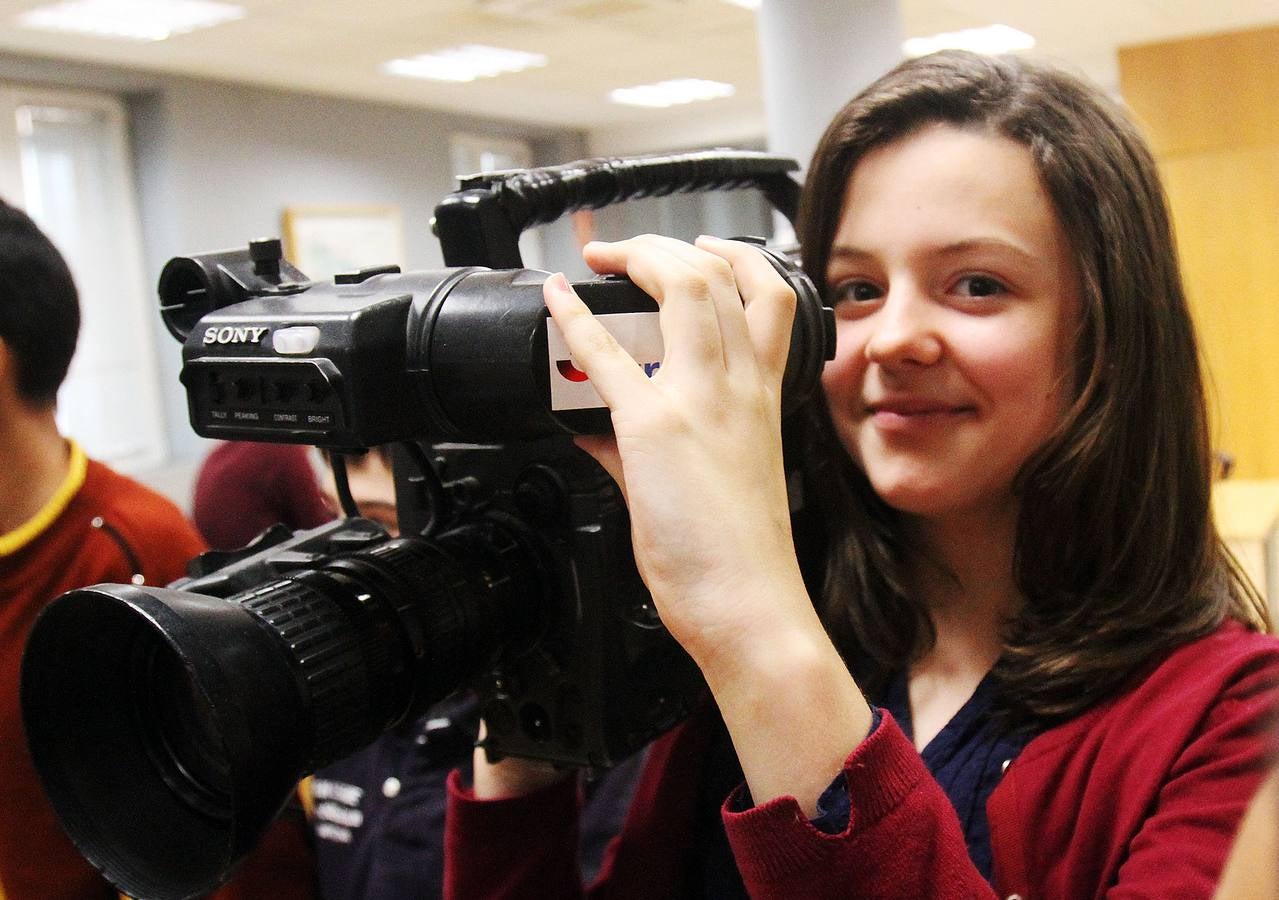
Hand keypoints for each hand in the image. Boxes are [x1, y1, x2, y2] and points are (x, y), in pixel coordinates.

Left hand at [544, 235, 814, 671]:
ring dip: (635, 259)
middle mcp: (739, 386)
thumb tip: (592, 432)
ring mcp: (698, 400)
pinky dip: (573, 320)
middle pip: (714, 275)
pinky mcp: (653, 427)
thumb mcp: (718, 482)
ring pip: (678, 289)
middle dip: (667, 245)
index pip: (766, 295)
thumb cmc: (741, 553)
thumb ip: (646, 448)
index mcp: (763, 396)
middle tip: (631, 250)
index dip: (735, 255)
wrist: (749, 602)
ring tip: (603, 258)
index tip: (704, 246)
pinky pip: (606, 355)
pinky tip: (554, 301)